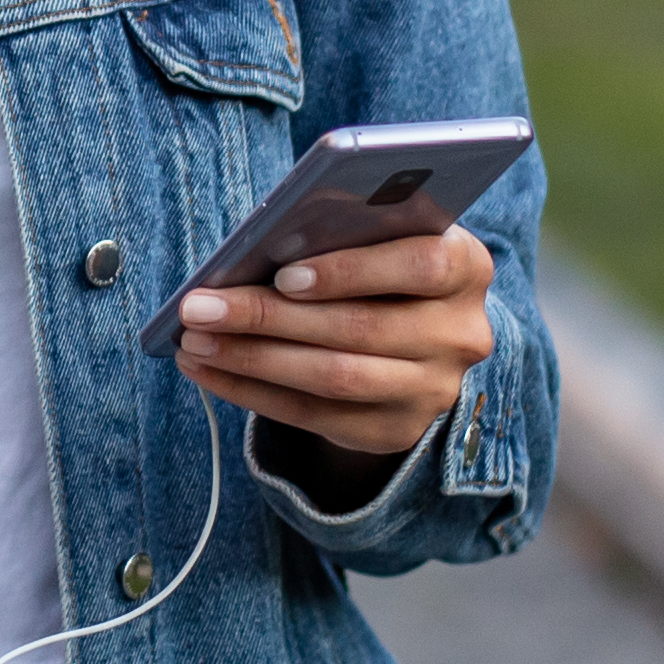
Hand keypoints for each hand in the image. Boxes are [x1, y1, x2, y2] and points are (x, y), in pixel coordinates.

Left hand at [173, 225, 492, 473]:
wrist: (415, 338)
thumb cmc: (378, 265)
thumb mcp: (379, 238)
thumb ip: (343, 234)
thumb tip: (257, 247)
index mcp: (467, 266)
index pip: (421, 265)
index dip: (351, 270)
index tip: (283, 274)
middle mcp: (461, 332)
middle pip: (361, 327)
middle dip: (269, 317)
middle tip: (200, 306)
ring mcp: (434, 389)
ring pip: (335, 377)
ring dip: (253, 359)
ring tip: (195, 340)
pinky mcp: (396, 429)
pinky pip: (316, 416)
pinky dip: (253, 393)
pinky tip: (209, 371)